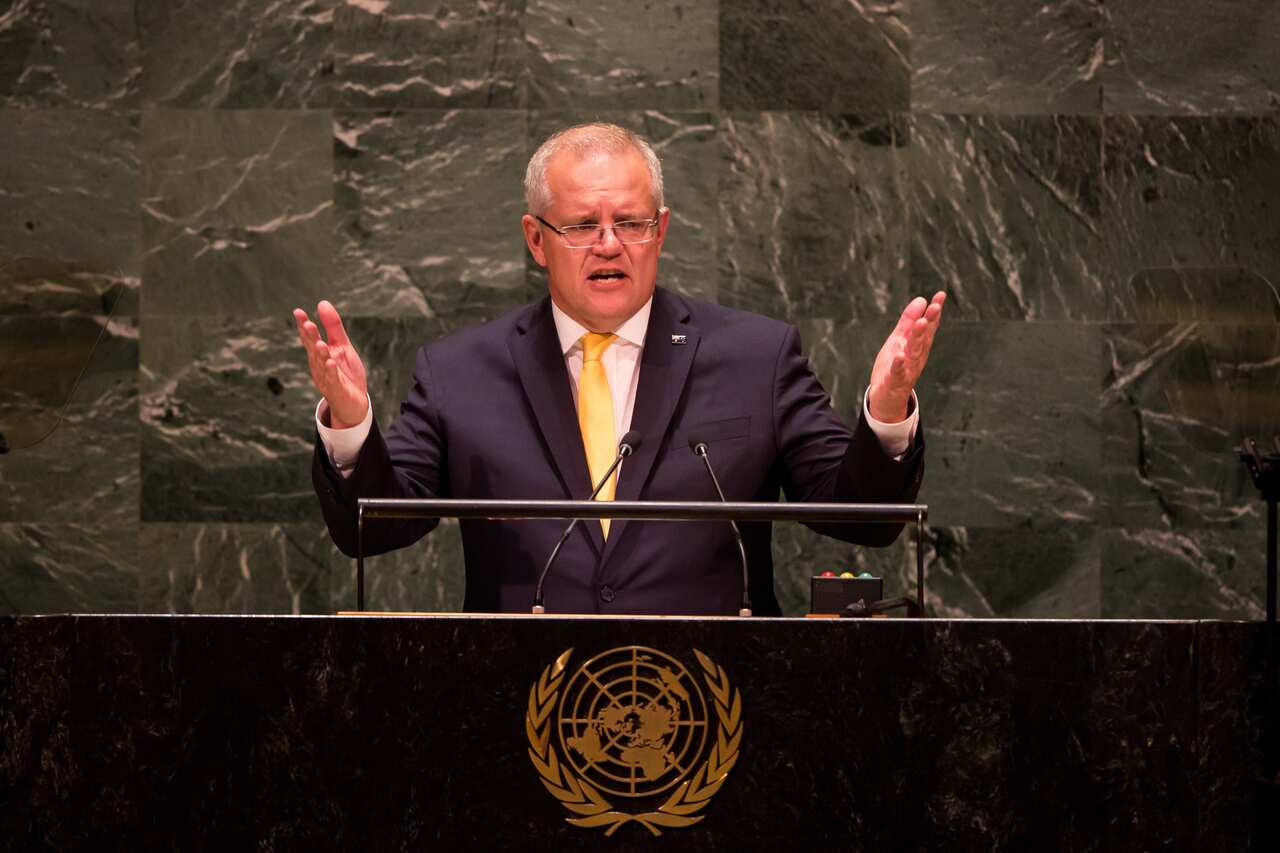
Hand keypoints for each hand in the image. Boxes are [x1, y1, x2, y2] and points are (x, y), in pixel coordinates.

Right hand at [293, 300, 368, 428]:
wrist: (354, 403)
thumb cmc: (345, 373)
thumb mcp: (342, 346)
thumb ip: (333, 327)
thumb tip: (322, 302)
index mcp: (319, 354)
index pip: (309, 337)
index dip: (303, 325)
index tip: (298, 312)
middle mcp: (319, 365)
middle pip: (313, 349)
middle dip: (310, 338)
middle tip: (307, 324)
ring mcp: (327, 378)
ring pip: (322, 365)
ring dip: (320, 354)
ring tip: (320, 343)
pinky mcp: (337, 390)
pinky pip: (333, 381)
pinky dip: (331, 372)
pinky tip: (331, 363)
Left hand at [867, 291, 945, 422]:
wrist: (887, 395)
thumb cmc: (895, 364)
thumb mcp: (900, 339)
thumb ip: (909, 321)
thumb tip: (921, 299)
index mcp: (919, 345)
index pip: (929, 325)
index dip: (934, 311)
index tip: (941, 295)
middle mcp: (917, 355)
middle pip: (924, 337)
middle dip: (930, 321)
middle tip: (935, 306)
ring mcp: (908, 368)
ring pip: (914, 352)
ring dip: (918, 338)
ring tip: (921, 323)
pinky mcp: (896, 380)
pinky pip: (898, 372)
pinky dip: (899, 364)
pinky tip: (900, 356)